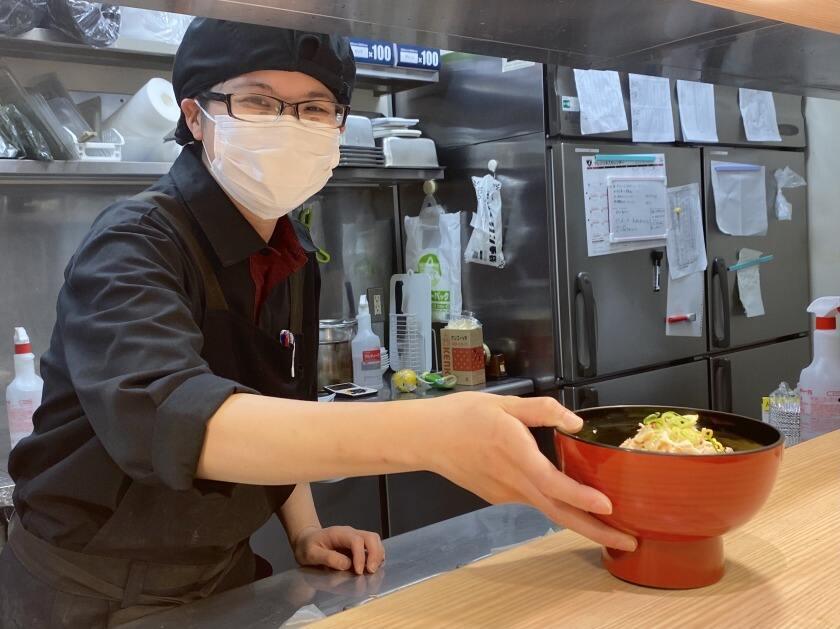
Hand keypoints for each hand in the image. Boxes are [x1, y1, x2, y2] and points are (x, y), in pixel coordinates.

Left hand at [293, 526, 384, 574]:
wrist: (306, 541)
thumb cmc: (307, 547)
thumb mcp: (311, 554)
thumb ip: (328, 558)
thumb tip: (346, 565)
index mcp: (339, 533)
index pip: (356, 540)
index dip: (360, 556)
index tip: (358, 571)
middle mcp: (350, 533)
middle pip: (370, 537)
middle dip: (375, 554)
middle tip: (371, 571)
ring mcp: (356, 538)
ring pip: (374, 540)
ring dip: (377, 555)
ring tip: (373, 570)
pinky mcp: (358, 546)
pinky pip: (373, 547)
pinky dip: (376, 556)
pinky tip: (373, 567)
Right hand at [426, 393, 636, 551]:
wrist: (425, 438)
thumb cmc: (461, 416)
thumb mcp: (503, 403)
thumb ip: (541, 410)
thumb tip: (574, 422)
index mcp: (514, 454)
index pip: (552, 483)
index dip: (581, 497)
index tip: (607, 507)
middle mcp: (512, 481)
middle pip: (558, 513)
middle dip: (595, 531)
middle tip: (628, 542)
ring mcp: (505, 493)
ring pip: (547, 509)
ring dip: (579, 519)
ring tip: (610, 524)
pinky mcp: (498, 495)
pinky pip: (532, 499)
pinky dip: (554, 503)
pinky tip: (568, 496)